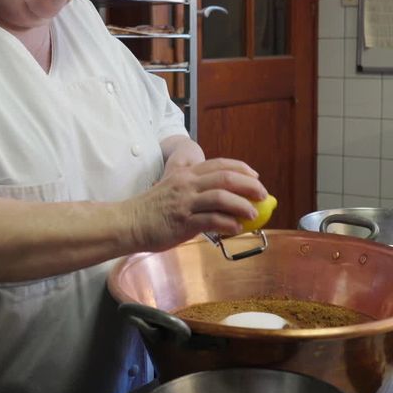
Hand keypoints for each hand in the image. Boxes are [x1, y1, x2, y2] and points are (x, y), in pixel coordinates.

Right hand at [121, 158, 266, 253]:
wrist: (130, 223)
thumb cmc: (152, 209)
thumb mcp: (172, 188)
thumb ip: (193, 187)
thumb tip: (222, 197)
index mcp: (187, 174)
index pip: (220, 164)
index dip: (242, 168)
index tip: (256, 177)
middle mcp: (187, 184)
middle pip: (226, 177)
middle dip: (249, 185)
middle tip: (263, 195)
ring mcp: (185, 202)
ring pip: (221, 197)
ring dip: (242, 205)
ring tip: (253, 214)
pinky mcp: (183, 221)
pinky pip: (211, 220)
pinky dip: (228, 223)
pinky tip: (236, 228)